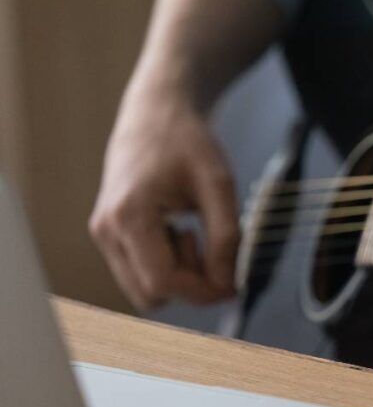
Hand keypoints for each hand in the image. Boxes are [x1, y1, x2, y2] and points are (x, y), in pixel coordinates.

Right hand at [90, 84, 238, 309]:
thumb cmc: (187, 141)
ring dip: (178, 275)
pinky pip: (140, 272)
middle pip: (151, 294)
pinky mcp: (109, 235)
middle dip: (190, 284)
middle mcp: (106, 229)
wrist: (157, 112)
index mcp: (128, 215)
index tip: (234, 283)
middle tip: (213, 248)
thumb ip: (226, 237)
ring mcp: (103, 234)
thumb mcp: (218, 184)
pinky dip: (166, 265)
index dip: (203, 291)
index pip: (163, 282)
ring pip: (144, 289)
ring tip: (193, 233)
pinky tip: (179, 232)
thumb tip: (226, 285)